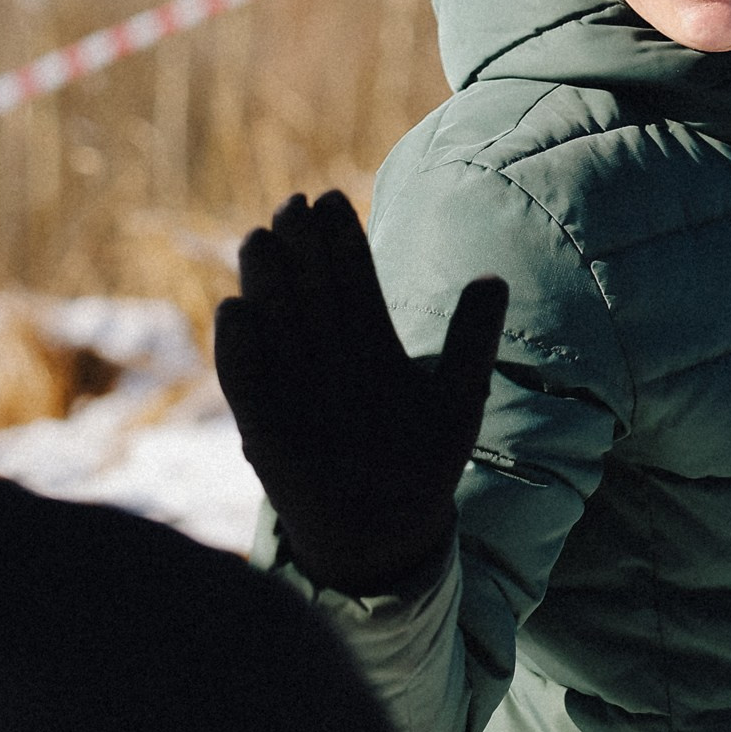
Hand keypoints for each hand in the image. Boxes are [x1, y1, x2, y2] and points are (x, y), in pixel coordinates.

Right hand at [215, 190, 507, 594]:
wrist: (391, 533)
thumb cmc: (423, 459)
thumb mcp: (457, 396)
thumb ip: (471, 340)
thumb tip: (493, 278)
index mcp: (367, 341)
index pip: (352, 281)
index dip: (342, 242)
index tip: (332, 198)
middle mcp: (324, 357)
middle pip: (310, 293)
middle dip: (301, 250)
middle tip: (292, 204)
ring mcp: (292, 390)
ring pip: (276, 326)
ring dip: (266, 285)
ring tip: (260, 239)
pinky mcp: (264, 431)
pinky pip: (247, 386)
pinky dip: (240, 353)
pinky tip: (236, 311)